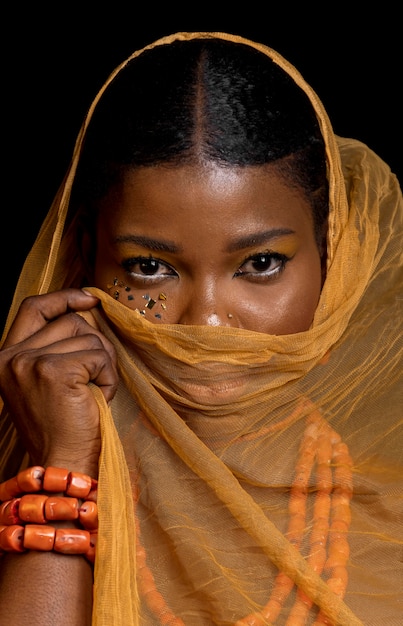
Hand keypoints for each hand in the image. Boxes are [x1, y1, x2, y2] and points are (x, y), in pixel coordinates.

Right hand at [0, 289, 117, 474]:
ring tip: (93, 393)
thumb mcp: (47, 380)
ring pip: (90, 337)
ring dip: (103, 364)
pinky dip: (109, 377)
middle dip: (95, 344)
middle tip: (95, 378)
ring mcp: (31, 363)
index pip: (33, 308)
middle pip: (71, 321)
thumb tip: (87, 310)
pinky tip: (99, 398)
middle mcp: (12, 358)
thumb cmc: (62, 425)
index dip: (63, 297)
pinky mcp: (56, 371)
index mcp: (5, 358)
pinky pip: (100, 356)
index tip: (90, 297)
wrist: (62, 464)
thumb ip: (54, 346)